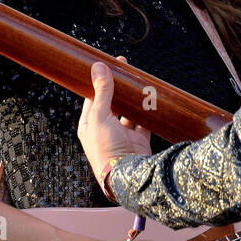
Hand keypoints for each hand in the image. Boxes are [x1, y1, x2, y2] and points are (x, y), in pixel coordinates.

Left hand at [78, 57, 152, 192]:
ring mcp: (122, 135)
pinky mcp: (138, 141)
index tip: (106, 64)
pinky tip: (152, 99)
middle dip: (119, 86)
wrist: (126, 176)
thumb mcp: (99, 117)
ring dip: (134, 98)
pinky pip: (144, 122)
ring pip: (129, 111)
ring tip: (139, 81)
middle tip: (125, 67)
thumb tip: (98, 67)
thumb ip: (102, 92)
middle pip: (112, 102)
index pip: (92, 97)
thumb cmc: (105, 148)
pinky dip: (148, 112)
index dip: (99, 80)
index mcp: (89, 125)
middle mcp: (105, 130)